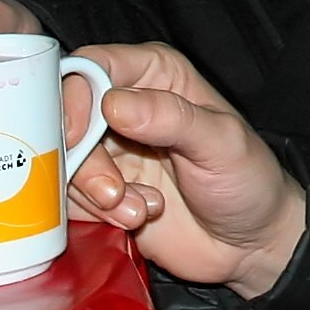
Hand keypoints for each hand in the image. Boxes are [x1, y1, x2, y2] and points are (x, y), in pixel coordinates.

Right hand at [63, 42, 305, 299]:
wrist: (248, 241)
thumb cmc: (247, 179)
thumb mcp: (221, 143)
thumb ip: (171, 118)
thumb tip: (114, 104)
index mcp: (155, 74)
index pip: (91, 67)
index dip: (74, 98)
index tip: (79, 138)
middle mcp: (124, 106)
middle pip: (64, 119)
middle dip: (84, 163)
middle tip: (114, 192)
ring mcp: (107, 150)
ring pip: (61, 163)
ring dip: (95, 194)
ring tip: (142, 208)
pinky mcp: (97, 191)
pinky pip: (66, 199)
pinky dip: (94, 213)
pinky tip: (135, 218)